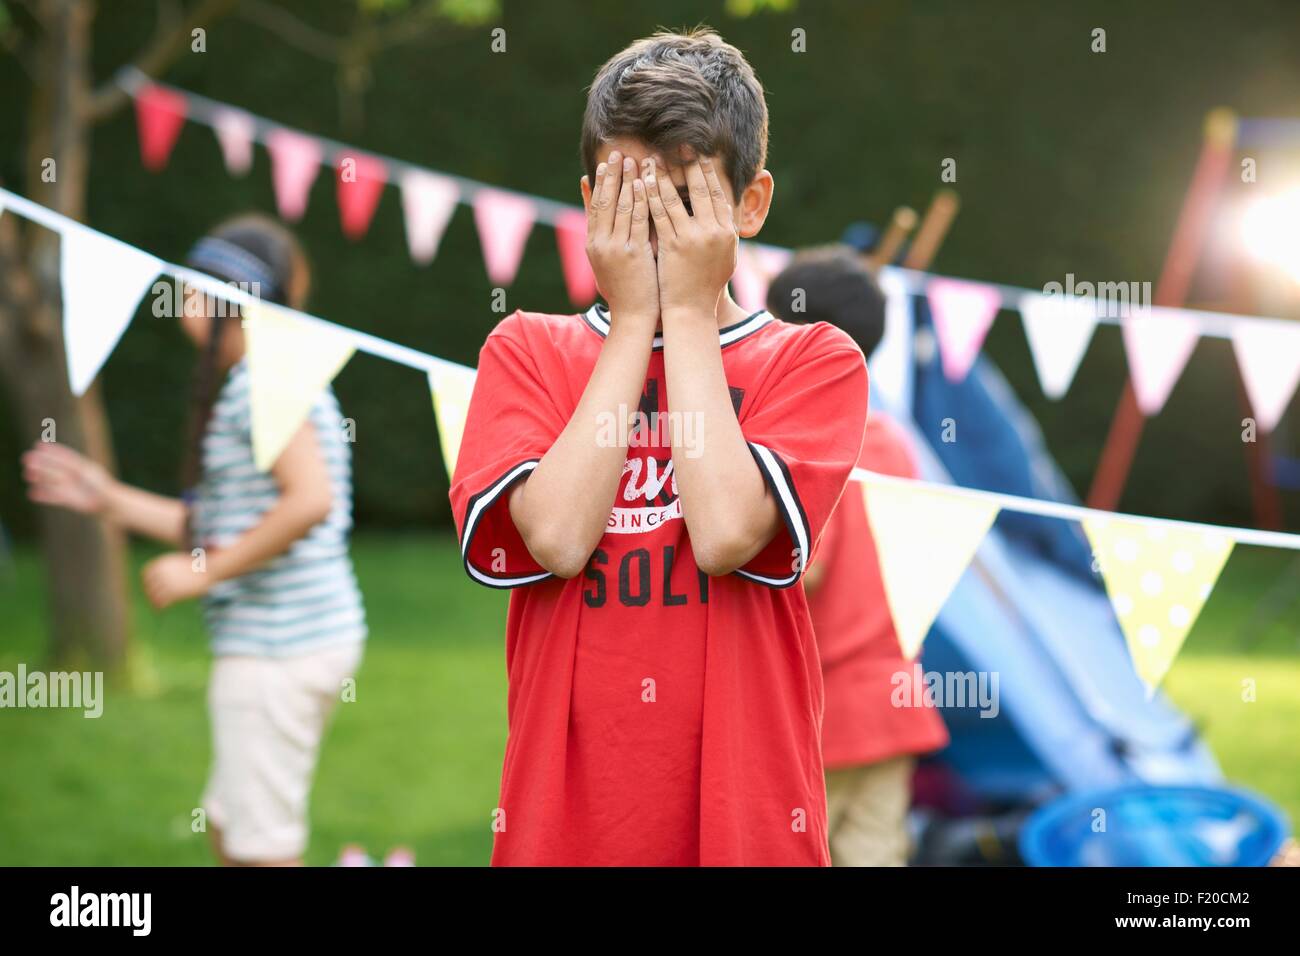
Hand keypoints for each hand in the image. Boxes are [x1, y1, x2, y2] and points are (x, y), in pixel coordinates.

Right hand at [22, 441, 113, 515]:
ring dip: (39, 478)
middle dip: (41, 464)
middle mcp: (74, 476)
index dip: (52, 451)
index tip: (38, 445)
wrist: (108, 503)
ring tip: (27, 474)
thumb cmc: (101, 485)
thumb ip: (72, 467)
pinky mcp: (69, 500)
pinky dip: (43, 495)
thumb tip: (58, 459)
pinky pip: (53, 497)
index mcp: (81, 467)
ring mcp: (70, 488)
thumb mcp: (87, 473)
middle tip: (27, 458)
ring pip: (51, 482)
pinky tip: (32, 493)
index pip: (64, 456)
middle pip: (54, 468)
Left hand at [142, 551, 211, 608]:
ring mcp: (167, 582)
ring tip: (157, 607)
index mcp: (162, 563)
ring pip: (153, 595)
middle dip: (150, 593)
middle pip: (149, 585)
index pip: (146, 574)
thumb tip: (164, 577)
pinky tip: (161, 610)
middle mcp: (162, 572)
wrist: (210, 569)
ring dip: (154, 602)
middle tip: (154, 600)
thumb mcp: (180, 562)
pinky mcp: (174, 592)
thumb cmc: (199, 566)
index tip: (151, 589)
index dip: (147, 582)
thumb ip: (169, 568)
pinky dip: (159, 607)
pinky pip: (161, 602)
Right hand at [585, 152, 657, 324]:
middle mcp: (599, 244)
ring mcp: (615, 248)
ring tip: (632, 160)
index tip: (605, 163)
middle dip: (611, 176)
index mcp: (592, 244)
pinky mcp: (632, 254)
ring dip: (627, 181)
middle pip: (604, 202)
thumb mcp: (606, 262)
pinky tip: (645, 183)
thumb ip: (603, 235)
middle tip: (618, 153)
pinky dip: (640, 200)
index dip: (600, 183)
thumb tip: (598, 217)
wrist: (632, 317)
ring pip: (620, 207)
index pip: (594, 206)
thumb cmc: (625, 289)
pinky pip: (636, 221)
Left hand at [645, 155, 737, 318]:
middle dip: (688, 164)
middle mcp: (713, 231)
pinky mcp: (673, 246)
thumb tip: (724, 204)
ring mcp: (693, 238)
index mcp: (728, 231)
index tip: (698, 153)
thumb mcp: (725, 256)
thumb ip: (724, 230)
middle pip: (699, 188)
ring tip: (651, 159)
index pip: (718, 192)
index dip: (707, 170)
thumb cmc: (707, 285)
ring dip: (661, 176)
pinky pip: (659, 214)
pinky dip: (649, 196)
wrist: (691, 310)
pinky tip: (640, 183)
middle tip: (677, 143)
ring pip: (675, 198)